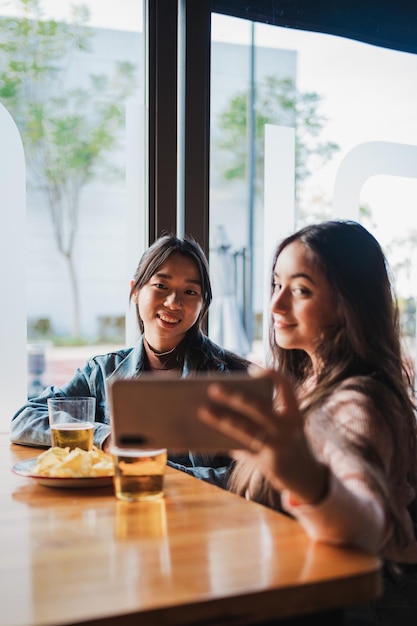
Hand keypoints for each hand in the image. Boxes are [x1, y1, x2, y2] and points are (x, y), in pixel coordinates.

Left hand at [198, 368, 327, 504]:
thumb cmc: (288, 447)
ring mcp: (279, 446)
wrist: (307, 481)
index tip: (253, 370)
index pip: (287, 387)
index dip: (273, 376)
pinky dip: (224, 441)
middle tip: (213, 388)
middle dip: (234, 396)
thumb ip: (262, 419)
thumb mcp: (284, 430)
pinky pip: (242, 449)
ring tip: (203, 411)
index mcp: (294, 414)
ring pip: (245, 429)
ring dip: (222, 419)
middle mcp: (289, 428)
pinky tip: (206, 435)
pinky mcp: (269, 463)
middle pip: (258, 407)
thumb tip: (225, 407)